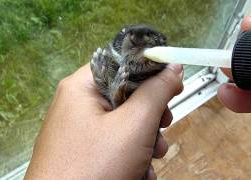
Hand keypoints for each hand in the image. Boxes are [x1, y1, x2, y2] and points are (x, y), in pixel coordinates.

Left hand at [25, 63, 182, 179]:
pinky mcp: (84, 152)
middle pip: (126, 95)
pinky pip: (115, 143)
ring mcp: (80, 131)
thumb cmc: (94, 168)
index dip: (150, 70)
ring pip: (124, 122)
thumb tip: (172, 69)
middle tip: (164, 123)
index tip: (173, 82)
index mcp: (81, 87)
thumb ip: (156, 92)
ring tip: (153, 156)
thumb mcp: (133, 125)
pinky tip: (140, 171)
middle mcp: (77, 105)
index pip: (121, 63)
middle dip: (150, 114)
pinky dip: (132, 154)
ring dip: (146, 139)